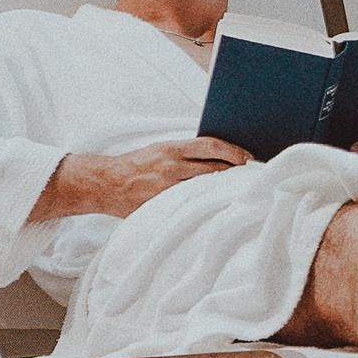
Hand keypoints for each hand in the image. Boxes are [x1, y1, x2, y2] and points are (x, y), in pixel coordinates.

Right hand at [40, 137, 242, 220]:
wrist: (103, 184)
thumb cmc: (135, 167)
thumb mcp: (159, 152)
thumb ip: (185, 155)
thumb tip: (219, 160)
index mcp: (171, 149)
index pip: (211, 146)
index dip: (234, 152)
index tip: (249, 159)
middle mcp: (170, 167)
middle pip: (214, 169)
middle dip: (236, 175)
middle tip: (253, 180)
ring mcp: (166, 189)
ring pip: (206, 190)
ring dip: (225, 192)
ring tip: (240, 196)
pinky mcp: (162, 206)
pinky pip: (190, 207)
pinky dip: (206, 208)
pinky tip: (218, 211)